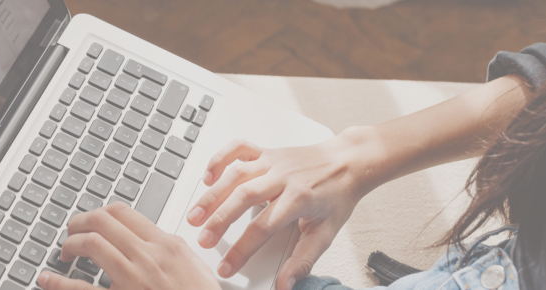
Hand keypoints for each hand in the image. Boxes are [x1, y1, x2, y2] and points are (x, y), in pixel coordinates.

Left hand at [37, 203, 219, 289]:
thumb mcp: (194, 266)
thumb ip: (171, 248)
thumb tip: (154, 236)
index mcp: (165, 244)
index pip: (123, 213)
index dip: (99, 213)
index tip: (92, 220)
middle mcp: (147, 256)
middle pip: (102, 222)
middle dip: (79, 223)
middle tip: (71, 232)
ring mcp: (132, 279)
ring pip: (91, 244)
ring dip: (70, 244)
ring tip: (65, 252)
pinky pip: (81, 289)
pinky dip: (58, 283)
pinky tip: (47, 279)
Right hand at [186, 138, 376, 289]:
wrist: (350, 161)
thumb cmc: (338, 195)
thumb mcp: (326, 232)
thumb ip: (303, 260)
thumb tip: (286, 284)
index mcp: (298, 198)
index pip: (263, 227)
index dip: (241, 249)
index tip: (226, 266)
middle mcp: (282, 177)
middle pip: (243, 197)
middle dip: (219, 220)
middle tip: (203, 239)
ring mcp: (272, 161)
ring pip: (235, 174)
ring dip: (212, 194)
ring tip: (195, 214)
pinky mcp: (266, 151)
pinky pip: (238, 148)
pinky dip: (220, 158)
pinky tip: (208, 176)